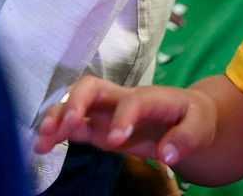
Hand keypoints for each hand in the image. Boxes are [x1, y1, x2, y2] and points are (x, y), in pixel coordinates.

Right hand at [34, 76, 217, 167]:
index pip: (131, 102)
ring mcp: (106, 111)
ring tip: (43, 138)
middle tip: (68, 125)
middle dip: (76, 102)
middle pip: (91, 87)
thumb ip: (185, 139)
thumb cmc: (193, 117)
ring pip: (75, 103)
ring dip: (58, 116)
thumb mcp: (200, 127)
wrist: (186, 115)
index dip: (121, 118)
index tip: (115, 142)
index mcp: (148, 97)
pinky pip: (73, 125)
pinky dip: (56, 132)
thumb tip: (167, 156)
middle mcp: (120, 99)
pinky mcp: (98, 126)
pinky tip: (42, 146)